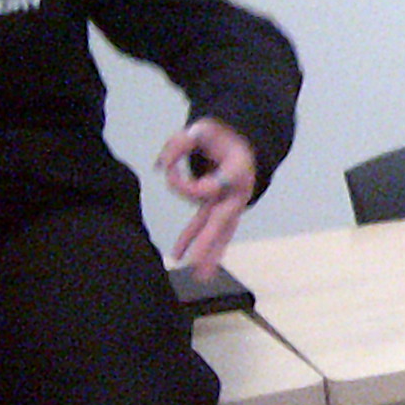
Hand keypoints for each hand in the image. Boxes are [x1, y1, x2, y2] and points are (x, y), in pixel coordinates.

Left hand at [157, 117, 256, 273]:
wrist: (244, 142)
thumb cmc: (222, 135)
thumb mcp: (201, 128)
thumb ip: (179, 144)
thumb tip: (160, 167)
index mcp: (238, 169)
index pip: (210, 186)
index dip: (183, 182)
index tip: (169, 167)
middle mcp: (238, 191)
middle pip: (221, 220)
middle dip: (207, 241)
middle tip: (195, 261)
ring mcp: (232, 203)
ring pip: (220, 231)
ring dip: (208, 253)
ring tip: (200, 276)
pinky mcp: (223, 208)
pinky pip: (211, 228)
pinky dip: (197, 242)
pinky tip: (181, 256)